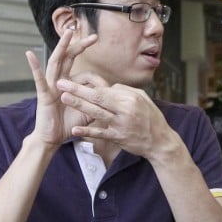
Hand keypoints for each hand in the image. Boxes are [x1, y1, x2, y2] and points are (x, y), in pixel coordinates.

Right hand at [25, 27, 97, 146]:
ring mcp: (50, 86)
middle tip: (94, 36)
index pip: (85, 74)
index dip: (98, 79)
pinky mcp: (43, 94)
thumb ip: (97, 103)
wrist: (53, 138)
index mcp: (70, 85)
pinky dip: (34, 66)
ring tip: (68, 33)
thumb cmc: (68, 125)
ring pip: (56, 62)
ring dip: (62, 47)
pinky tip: (29, 54)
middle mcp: (60, 81)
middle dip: (80, 46)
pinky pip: (39, 79)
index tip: (108, 87)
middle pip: (70, 59)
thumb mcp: (88, 112)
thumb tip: (112, 97)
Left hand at [57, 75, 175, 159]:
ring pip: (97, 113)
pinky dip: (88, 132)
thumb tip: (108, 87)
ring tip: (64, 98)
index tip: (73, 79)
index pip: (105, 89)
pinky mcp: (119, 138)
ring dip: (79, 105)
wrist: (161, 142)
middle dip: (77, 90)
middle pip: (97, 98)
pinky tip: (75, 130)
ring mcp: (121, 125)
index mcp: (130, 99)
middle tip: (61, 83)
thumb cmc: (151, 118)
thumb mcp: (142, 99)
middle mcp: (125, 110)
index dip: (87, 84)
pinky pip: (101, 133)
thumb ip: (124, 91)